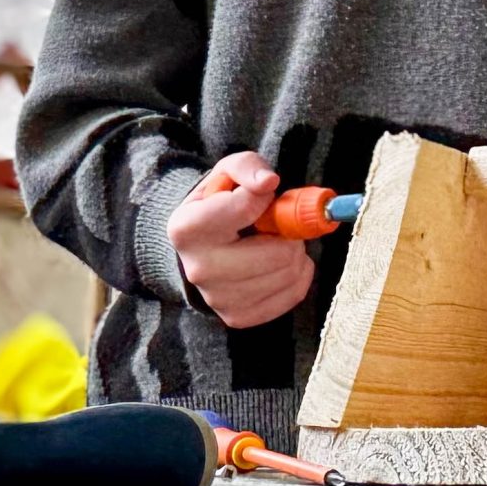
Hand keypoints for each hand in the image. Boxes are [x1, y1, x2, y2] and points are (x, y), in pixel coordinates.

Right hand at [168, 151, 314, 328]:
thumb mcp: (228, 172)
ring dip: (295, 254)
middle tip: (278, 226)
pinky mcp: (238, 317)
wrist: (202, 246)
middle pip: (277, 254)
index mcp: (188, 228)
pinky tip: (282, 264)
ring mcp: (217, 299)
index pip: (246, 206)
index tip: (260, 196)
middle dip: (289, 234)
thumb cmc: (220, 203)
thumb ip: (248, 168)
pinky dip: (298, 276)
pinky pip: (292, 295)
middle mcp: (199, 269)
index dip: (265, 198)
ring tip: (276, 244)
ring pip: (288, 274)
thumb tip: (269, 183)